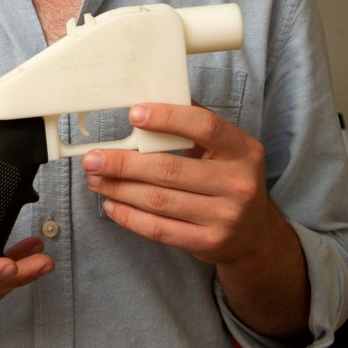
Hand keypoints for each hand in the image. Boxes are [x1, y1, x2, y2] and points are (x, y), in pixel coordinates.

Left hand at [82, 103, 284, 265]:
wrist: (255, 234)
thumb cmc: (229, 181)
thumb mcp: (227, 150)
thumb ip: (194, 127)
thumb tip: (149, 104)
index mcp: (243, 150)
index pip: (205, 127)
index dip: (168, 118)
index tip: (133, 114)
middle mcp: (238, 183)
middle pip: (169, 169)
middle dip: (123, 163)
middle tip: (92, 159)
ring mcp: (225, 216)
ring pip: (158, 200)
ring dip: (119, 189)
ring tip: (95, 180)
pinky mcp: (208, 243)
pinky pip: (159, 229)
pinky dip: (129, 217)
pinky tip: (111, 205)